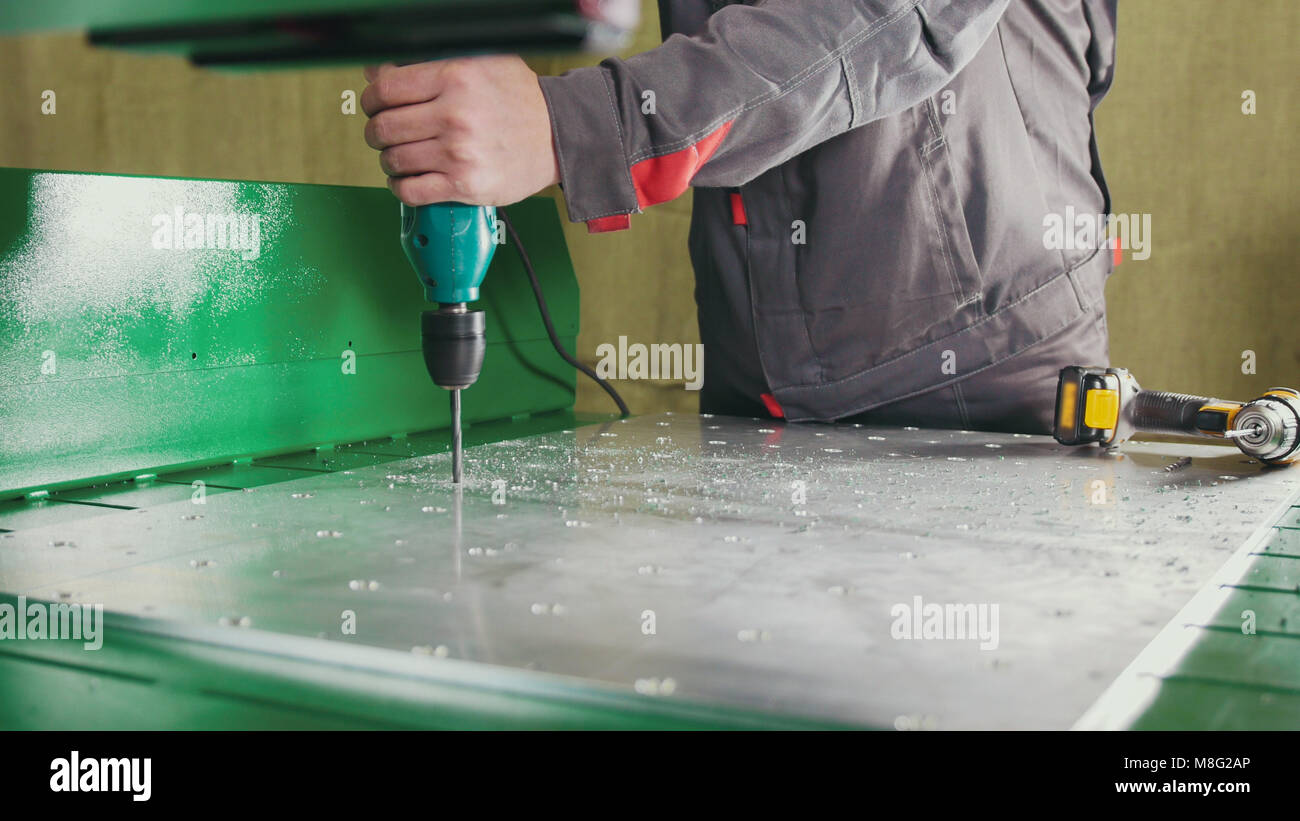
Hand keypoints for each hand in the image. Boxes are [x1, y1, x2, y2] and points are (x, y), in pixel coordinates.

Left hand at [361, 56, 560, 206]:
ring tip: (401, 156)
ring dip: (390, 160)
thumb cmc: (519, 99)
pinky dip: (401, 187)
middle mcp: (455, 115)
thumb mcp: (481, 61)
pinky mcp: (465, 186)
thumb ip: (432, 60)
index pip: (386, 89)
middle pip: (384, 127)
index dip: (372, 98)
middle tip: (384, 133)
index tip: (376, 105)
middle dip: (377, 131)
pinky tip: (408, 179)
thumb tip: (379, 69)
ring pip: (394, 160)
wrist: (559, 136)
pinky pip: (411, 191)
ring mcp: (459, 154)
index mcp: (455, 77)